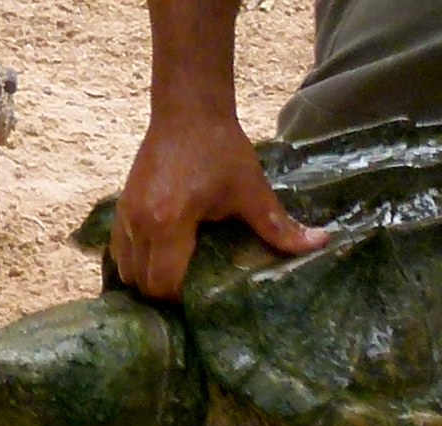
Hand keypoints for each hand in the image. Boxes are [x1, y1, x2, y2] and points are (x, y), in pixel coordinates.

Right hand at [111, 114, 329, 300]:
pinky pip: (119, 249)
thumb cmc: (222, 150)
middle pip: (142, 283)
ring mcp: (125, 214)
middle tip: (194, 293)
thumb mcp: (253, 191)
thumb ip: (281, 226)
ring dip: (148, 279)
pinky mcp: (120, 205)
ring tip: (177, 279)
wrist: (188, 111)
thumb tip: (322, 243)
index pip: (164, 283)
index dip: (183, 298)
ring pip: (125, 269)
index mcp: (169, 222)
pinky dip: (136, 261)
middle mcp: (139, 222)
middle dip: (165, 294)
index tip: (206, 296)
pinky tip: (161, 259)